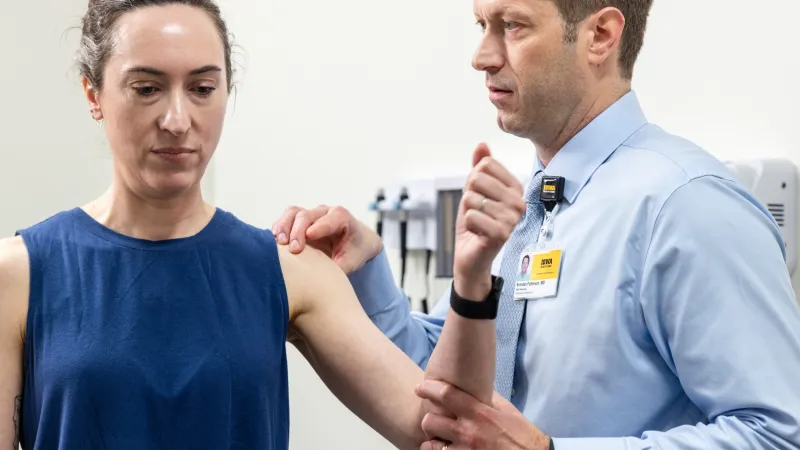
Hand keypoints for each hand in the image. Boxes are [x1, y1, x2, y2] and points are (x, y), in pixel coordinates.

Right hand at [271, 205, 382, 273]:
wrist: (356, 243)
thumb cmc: (355, 252)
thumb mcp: (352, 262)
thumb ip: (338, 268)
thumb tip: (319, 279)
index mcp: (342, 218)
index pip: (331, 219)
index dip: (320, 227)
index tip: (309, 236)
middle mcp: (325, 212)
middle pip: (307, 215)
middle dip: (298, 231)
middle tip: (294, 249)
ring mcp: (311, 215)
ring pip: (293, 213)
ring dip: (284, 227)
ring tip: (278, 243)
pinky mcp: (299, 221)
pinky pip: (285, 219)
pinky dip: (278, 229)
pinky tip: (272, 242)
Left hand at [415, 380, 549, 449]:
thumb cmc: (522, 435)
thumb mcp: (506, 411)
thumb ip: (487, 399)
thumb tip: (473, 388)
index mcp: (479, 413)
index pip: (446, 394)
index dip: (428, 388)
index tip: (420, 387)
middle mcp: (469, 432)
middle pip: (430, 421)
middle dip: (428, 420)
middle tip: (433, 420)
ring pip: (431, 445)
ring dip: (431, 442)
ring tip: (437, 440)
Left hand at [453, 143, 525, 299]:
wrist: (471, 255)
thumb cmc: (475, 223)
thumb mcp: (475, 190)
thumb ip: (479, 167)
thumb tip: (482, 145)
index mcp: (516, 188)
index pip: (486, 165)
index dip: (473, 180)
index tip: (481, 197)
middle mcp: (519, 202)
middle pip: (478, 178)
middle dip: (469, 195)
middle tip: (477, 212)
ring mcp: (512, 219)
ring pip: (471, 197)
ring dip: (467, 212)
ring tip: (478, 224)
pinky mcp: (501, 234)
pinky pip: (470, 215)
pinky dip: (467, 224)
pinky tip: (477, 233)